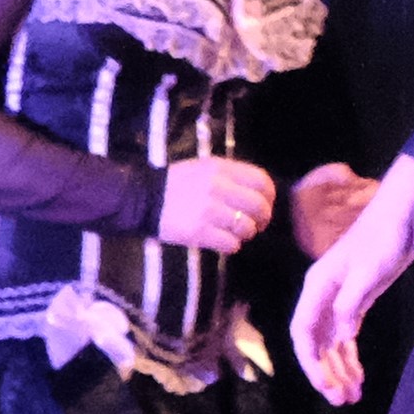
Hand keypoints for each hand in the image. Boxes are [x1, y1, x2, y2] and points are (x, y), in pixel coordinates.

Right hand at [159, 155, 278, 253]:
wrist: (144, 199)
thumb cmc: (177, 184)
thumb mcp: (203, 168)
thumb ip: (230, 176)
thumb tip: (259, 193)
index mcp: (220, 168)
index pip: (261, 180)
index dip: (269, 196)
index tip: (265, 204)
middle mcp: (217, 187)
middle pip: (259, 206)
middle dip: (263, 219)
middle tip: (256, 224)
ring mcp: (208, 210)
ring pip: (246, 227)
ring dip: (246, 234)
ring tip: (236, 233)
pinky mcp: (199, 232)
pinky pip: (231, 244)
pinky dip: (232, 245)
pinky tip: (223, 242)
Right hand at [290, 158, 413, 405]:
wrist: (403, 216)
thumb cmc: (383, 238)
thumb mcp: (368, 272)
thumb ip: (350, 304)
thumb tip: (340, 336)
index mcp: (317, 288)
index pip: (303, 332)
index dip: (310, 362)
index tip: (325, 386)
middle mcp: (322, 297)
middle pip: (315, 344)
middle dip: (325, 373)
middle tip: (341, 400)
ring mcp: (338, 300)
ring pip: (331, 344)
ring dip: (339, 370)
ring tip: (352, 396)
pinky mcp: (356, 302)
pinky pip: (346, 338)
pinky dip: (351, 358)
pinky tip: (359, 376)